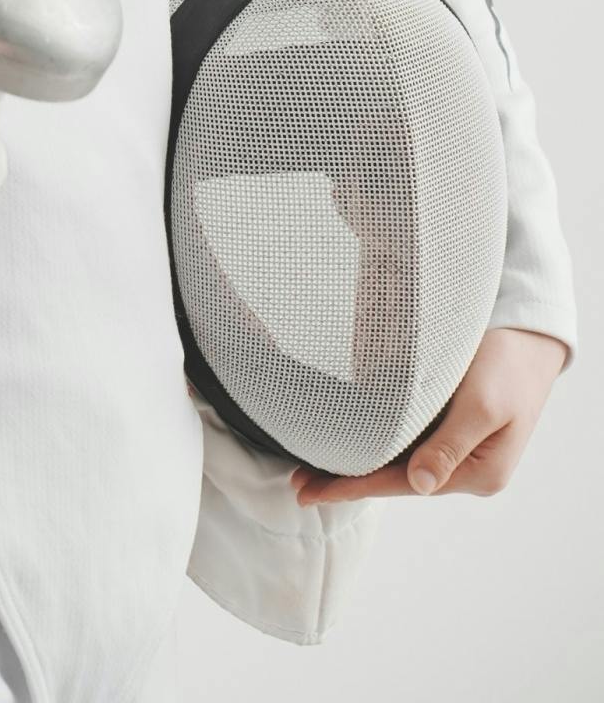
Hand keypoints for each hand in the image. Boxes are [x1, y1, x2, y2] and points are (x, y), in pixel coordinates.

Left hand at [288, 327, 568, 505]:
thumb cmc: (510, 365)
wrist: (529, 334)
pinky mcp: (448, 423)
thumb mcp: (482, 404)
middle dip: (348, 480)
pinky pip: (404, 439)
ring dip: (358, 461)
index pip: (401, 485)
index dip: (353, 488)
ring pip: (396, 460)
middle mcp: (464, 466)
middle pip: (395, 478)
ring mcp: (455, 446)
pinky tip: (348, 438)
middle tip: (299, 484)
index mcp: (476, 472)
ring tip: (313, 467)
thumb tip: (419, 484)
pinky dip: (374, 440)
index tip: (310, 493)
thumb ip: (449, 445)